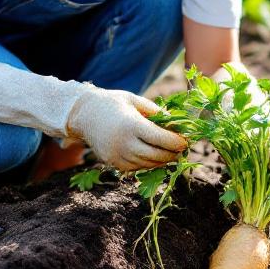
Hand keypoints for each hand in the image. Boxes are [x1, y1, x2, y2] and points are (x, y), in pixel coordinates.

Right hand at [65, 87, 187, 171]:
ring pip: (148, 164)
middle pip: (157, 155)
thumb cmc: (112, 103)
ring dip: (162, 160)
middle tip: (182, 149)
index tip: (186, 141)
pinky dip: (148, 163)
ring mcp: (118, 156)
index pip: (161, 139)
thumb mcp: (135, 101)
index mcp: (131, 125)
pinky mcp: (114, 164)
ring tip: (171, 152)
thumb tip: (177, 122)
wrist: (83, 115)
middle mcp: (124, 143)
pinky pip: (137, 168)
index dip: (177, 142)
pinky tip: (154, 155)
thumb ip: (156, 112)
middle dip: (173, 154)